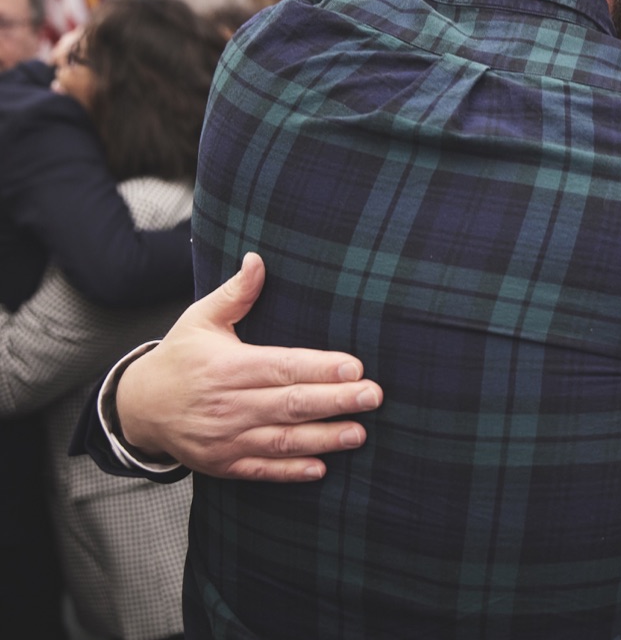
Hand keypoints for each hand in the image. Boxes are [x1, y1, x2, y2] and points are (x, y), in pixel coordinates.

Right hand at [115, 252, 382, 481]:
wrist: (137, 407)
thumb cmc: (179, 358)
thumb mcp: (200, 319)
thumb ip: (236, 293)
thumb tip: (258, 259)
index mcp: (227, 367)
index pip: (281, 367)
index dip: (319, 368)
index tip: (354, 367)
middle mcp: (227, 405)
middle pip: (289, 404)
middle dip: (334, 401)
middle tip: (372, 396)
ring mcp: (224, 438)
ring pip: (280, 440)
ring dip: (322, 439)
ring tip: (358, 433)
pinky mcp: (222, 464)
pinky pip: (260, 470)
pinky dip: (289, 472)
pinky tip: (320, 469)